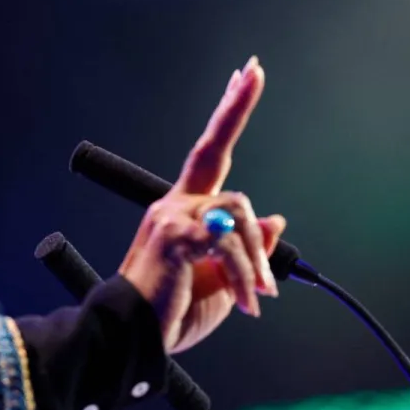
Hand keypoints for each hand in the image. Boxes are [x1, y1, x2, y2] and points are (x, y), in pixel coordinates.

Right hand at [116, 57, 286, 353]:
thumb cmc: (169, 313)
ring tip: (256, 297)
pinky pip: (228, 243)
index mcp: (184, 211)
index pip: (210, 153)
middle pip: (214, 150)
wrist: (134, 339)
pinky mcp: (176, 235)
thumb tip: (275, 221)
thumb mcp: (222, 281)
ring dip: (256, 260)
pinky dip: (244, 275)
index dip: (227, 114)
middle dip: (235, 106)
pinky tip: (245, 301)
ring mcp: (172, 216)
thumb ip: (246, 249)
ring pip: (240, 215)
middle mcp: (175, 204)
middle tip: (253, 70)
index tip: (242, 76)